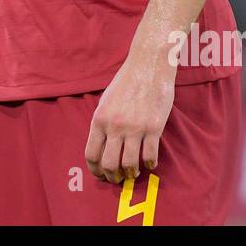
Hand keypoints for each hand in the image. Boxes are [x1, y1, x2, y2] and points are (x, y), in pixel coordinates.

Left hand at [84, 56, 174, 184]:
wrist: (148, 66)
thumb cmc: (126, 82)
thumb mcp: (105, 101)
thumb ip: (102, 123)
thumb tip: (101, 145)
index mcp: (99, 119)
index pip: (91, 154)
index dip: (95, 170)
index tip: (100, 175)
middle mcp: (115, 126)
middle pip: (109, 164)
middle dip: (112, 176)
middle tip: (117, 179)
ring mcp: (135, 128)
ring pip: (130, 164)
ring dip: (131, 174)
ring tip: (133, 174)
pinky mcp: (154, 127)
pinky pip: (150, 155)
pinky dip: (150, 164)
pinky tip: (150, 163)